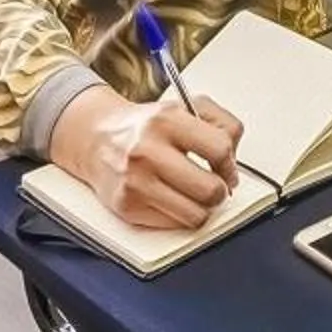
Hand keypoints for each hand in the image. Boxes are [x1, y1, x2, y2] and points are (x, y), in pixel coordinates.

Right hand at [50, 83, 243, 230]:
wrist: (97, 138)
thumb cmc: (147, 126)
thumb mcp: (186, 106)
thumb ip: (222, 123)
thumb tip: (233, 163)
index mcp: (167, 120)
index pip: (220, 148)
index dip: (230, 164)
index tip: (226, 169)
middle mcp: (148, 150)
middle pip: (210, 189)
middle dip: (219, 191)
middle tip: (212, 185)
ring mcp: (136, 181)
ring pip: (196, 215)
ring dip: (201, 207)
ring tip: (192, 194)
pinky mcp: (127, 206)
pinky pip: (173, 224)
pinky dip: (178, 215)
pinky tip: (170, 198)